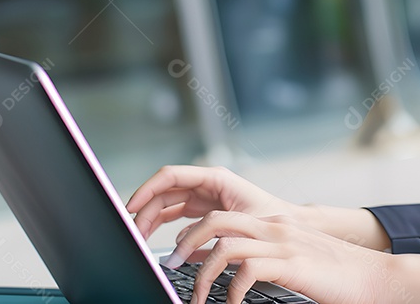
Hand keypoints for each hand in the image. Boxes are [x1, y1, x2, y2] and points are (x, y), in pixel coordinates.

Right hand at [126, 165, 295, 239]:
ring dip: (151, 221)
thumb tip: (178, 244)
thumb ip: (208, 231)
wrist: (289, 227)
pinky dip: (165, 229)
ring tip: (141, 240)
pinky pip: (177, 217)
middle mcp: (207, 184)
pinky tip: (163, 244)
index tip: (130, 207)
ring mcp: (205, 197)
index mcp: (215, 178)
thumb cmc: (272, 218)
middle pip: (164, 192)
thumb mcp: (238, 223)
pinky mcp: (205, 211)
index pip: (171, 176)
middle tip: (134, 233)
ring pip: (168, 205)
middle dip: (145, 211)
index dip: (146, 190)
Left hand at [168, 211, 392, 303]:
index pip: (223, 218)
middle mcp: (276, 227)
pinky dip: (232, 292)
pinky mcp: (293, 264)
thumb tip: (234, 273)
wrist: (376, 277)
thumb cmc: (336, 275)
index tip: (179, 257)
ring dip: (203, 275)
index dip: (194, 235)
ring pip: (225, 247)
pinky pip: (248, 272)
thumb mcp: (296, 258)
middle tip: (172, 268)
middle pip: (216, 221)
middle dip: (186, 244)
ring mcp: (284, 244)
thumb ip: (267, 257)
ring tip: (199, 297)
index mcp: (275, 223)